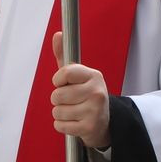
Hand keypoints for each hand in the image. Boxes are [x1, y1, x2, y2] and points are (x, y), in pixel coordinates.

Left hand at [50, 32, 110, 147]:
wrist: (103, 122)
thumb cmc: (86, 95)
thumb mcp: (77, 76)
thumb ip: (64, 57)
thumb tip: (57, 35)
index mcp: (94, 75)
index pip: (64, 73)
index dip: (58, 80)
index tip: (63, 83)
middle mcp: (96, 91)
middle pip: (57, 95)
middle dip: (58, 100)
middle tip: (71, 101)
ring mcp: (94, 110)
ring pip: (57, 111)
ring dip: (60, 113)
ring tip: (74, 112)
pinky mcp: (89, 127)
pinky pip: (59, 125)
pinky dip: (62, 125)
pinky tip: (74, 122)